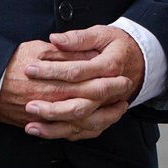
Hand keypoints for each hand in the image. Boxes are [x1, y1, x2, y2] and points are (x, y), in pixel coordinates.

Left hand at [17, 26, 146, 139]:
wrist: (138, 62)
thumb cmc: (116, 46)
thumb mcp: (101, 34)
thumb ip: (78, 38)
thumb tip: (55, 39)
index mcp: (109, 67)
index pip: (78, 72)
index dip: (52, 71)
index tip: (31, 69)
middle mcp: (110, 92)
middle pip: (80, 104)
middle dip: (52, 107)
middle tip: (29, 104)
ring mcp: (107, 107)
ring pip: (82, 123)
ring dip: (55, 127)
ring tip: (31, 125)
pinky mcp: (103, 117)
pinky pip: (84, 132)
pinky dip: (65, 134)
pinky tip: (46, 132)